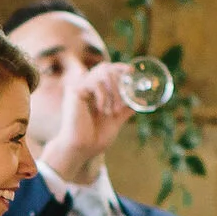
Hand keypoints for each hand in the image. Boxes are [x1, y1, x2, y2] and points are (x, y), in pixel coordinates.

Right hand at [42, 65, 138, 180]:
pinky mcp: (75, 91)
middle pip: (105, 68)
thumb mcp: (115, 121)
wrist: (81, 149)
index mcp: (94, 92)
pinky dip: (103, 96)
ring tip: (113, 111)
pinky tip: (101, 109)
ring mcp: (79, 87)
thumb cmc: (94, 138)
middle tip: (125, 99)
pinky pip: (95, 83)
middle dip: (120, 82)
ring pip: (102, 74)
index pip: (107, 70)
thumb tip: (142, 102)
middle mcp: (85, 87)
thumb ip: (126, 110)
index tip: (131, 71)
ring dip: (114, 92)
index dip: (119, 67)